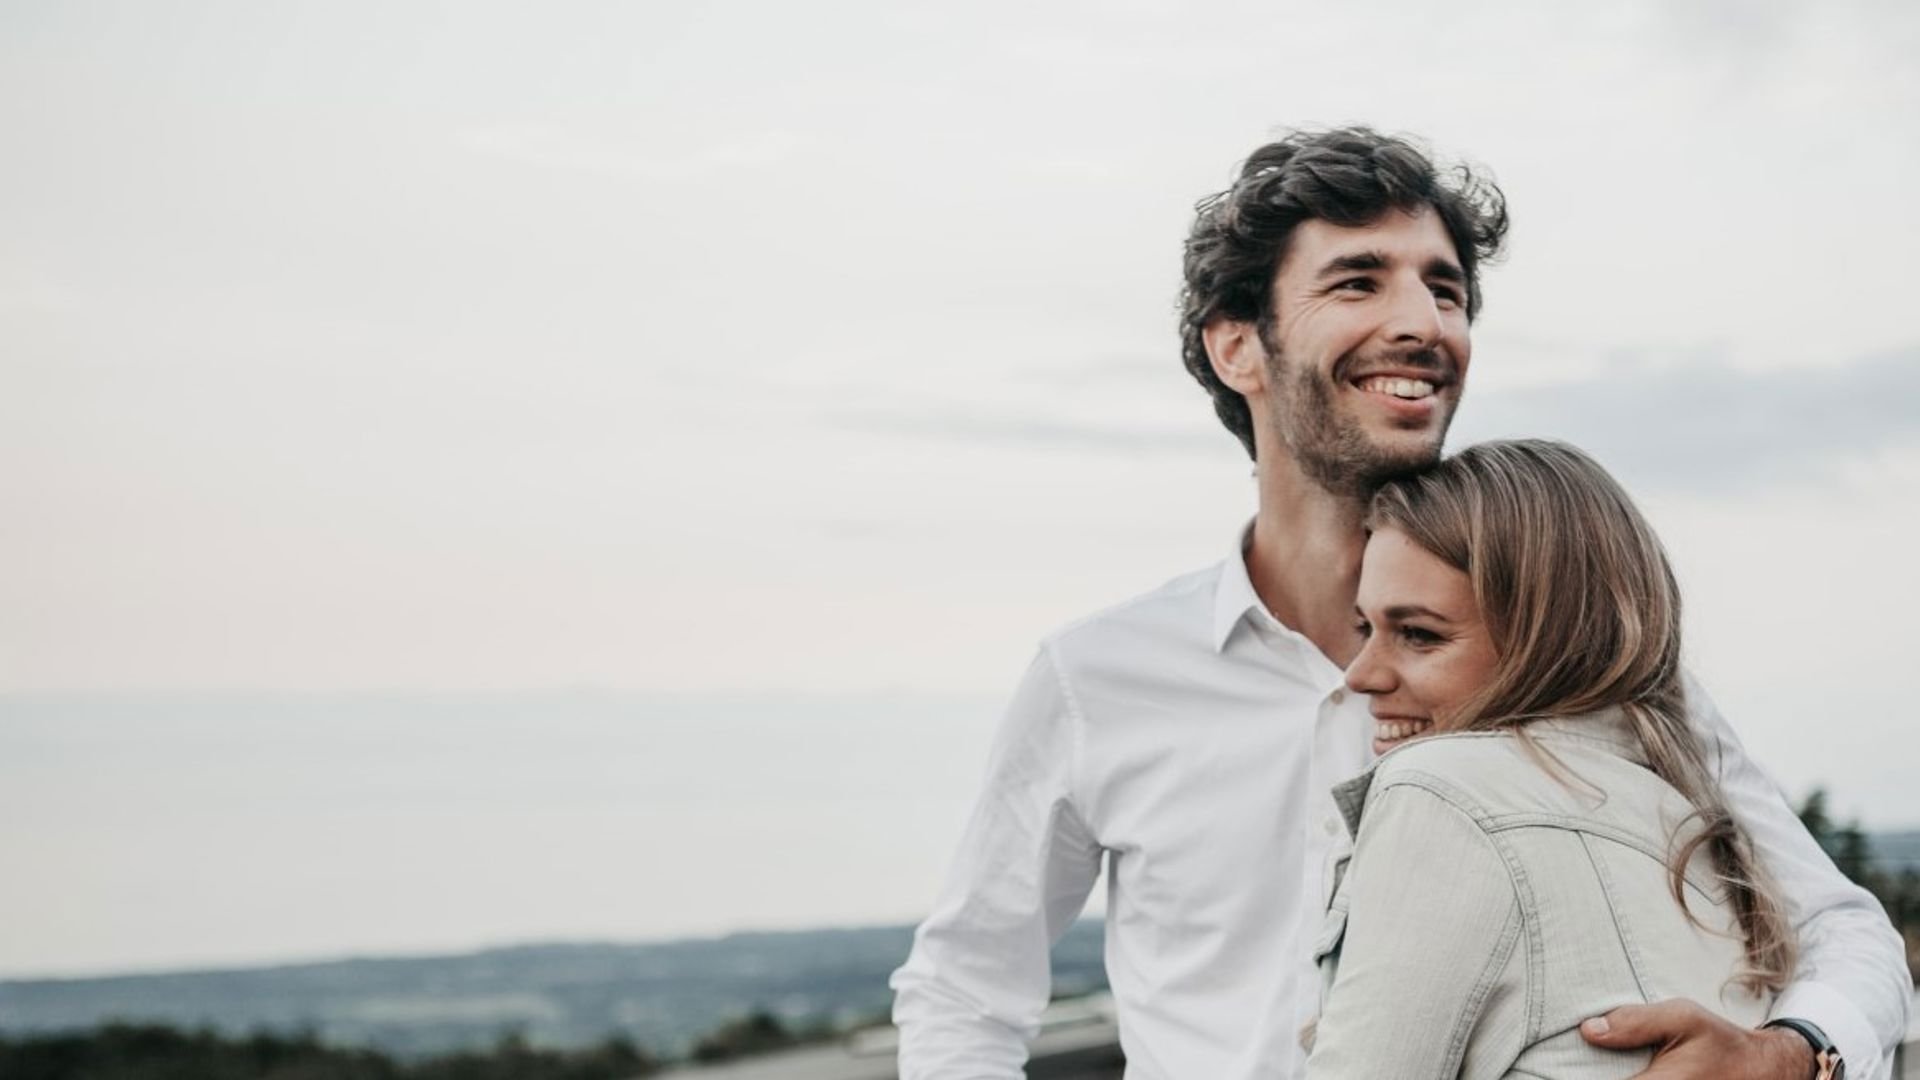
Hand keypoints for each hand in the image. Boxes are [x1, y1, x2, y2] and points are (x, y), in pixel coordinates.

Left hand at [1579, 1000, 1813, 1078]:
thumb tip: (1588, 1030)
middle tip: (1561, 1066)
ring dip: (1607, 1076)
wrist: (1765, 1074)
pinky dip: (1627, 1078)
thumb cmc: (1721, 1043)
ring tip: (1583, 1067)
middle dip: (1591, 1075)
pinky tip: (1621, 1070)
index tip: (1550, 1069)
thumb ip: (1635, 1023)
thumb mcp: (1683, 1019)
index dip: (1575, 1076)